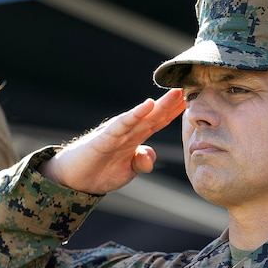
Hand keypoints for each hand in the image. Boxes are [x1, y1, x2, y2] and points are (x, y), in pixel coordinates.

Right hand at [40, 89, 186, 194]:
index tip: (193, 101)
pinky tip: (148, 105)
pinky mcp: (105, 137)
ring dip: (161, 104)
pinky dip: (135, 114)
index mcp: (135, 137)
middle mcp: (128, 130)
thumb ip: (142, 162)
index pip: (159, 121)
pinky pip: (122, 124)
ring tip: (176, 92)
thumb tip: (151, 157)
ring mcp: (117, 132)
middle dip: (173, 103)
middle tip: (192, 89)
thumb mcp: (129, 170)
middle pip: (155, 114)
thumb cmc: (100, 170)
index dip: (175, 112)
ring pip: (143, 115)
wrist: (74, 179)